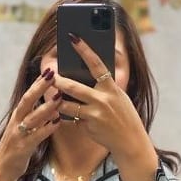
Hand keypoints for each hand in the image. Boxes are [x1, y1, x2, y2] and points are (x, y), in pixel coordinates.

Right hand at [0, 69, 64, 180]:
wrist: (2, 169)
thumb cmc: (18, 147)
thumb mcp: (27, 129)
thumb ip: (38, 117)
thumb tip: (54, 104)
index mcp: (18, 116)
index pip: (28, 95)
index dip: (38, 83)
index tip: (49, 69)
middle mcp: (17, 121)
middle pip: (27, 100)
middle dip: (39, 87)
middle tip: (52, 75)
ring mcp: (19, 134)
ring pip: (32, 117)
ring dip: (46, 107)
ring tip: (59, 98)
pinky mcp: (23, 147)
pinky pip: (36, 136)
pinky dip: (46, 129)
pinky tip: (57, 123)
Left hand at [52, 33, 152, 162]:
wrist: (131, 142)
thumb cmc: (124, 117)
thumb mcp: (119, 98)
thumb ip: (104, 88)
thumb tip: (86, 76)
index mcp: (112, 89)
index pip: (96, 64)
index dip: (84, 50)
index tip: (72, 37)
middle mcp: (104, 100)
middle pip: (73, 86)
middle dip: (58, 81)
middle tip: (48, 75)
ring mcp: (95, 114)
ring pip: (66, 104)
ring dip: (56, 100)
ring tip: (51, 96)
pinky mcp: (89, 126)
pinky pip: (71, 118)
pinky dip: (66, 116)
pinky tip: (63, 116)